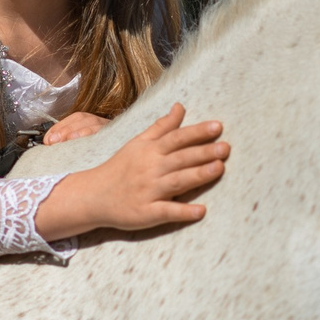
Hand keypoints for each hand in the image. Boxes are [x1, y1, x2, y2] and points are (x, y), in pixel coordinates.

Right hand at [33, 104, 228, 238]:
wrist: (93, 195)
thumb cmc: (120, 167)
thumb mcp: (138, 143)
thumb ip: (162, 126)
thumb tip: (181, 107)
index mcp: (150, 151)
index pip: (177, 138)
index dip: (197, 132)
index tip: (218, 127)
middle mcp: (151, 169)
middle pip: (181, 158)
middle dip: (204, 152)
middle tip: (226, 148)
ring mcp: (149, 191)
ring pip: (177, 182)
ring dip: (198, 175)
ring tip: (219, 168)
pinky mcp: (146, 213)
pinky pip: (166, 211)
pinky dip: (183, 211)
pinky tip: (201, 211)